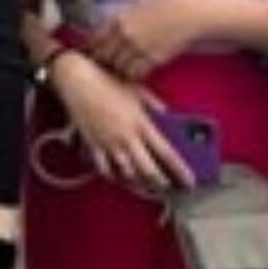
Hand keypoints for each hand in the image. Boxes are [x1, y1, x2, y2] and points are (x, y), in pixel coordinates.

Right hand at [53, 54, 183, 192]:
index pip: (167, 153)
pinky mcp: (93, 145)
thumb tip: (166, 114)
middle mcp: (126, 138)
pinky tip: (119, 177)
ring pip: (128, 174)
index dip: (181, 170)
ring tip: (147, 187)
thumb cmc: (107, 81)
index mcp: (141, 124)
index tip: (190, 181)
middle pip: (149, 170)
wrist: (78, 80)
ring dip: (139, 184)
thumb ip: (155, 105)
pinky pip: (104, 168)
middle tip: (168, 188)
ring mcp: (109, 143)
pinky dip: (113, 176)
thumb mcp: (138, 90)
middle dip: (161, 183)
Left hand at [85, 0, 202, 81]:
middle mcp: (125, 33)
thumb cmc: (162, 7)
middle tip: (108, 67)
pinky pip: (136, 73)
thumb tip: (105, 25)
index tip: (95, 55)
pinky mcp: (152, 58)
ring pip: (119, 67)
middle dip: (105, 62)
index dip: (93, 49)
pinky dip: (134, 75)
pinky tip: (137, 74)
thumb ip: (120, 17)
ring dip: (120, 70)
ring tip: (123, 72)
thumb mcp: (135, 6)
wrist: (186, 14)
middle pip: (105, 55)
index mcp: (118, 19)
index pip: (95, 39)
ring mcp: (138, 47)